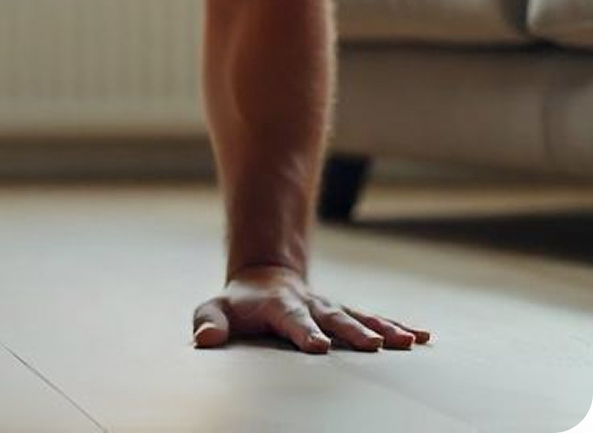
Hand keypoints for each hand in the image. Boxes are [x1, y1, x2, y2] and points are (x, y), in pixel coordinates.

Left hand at [191, 266, 432, 352]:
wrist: (263, 279)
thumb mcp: (215, 309)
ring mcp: (332, 308)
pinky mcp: (347, 314)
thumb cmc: (237, 304)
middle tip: (374, 346)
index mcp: (278, 305)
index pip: (291, 319)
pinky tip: (423, 337)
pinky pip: (376, 319)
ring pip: (360, 317)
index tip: (319, 346)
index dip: (304, 331)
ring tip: (408, 342)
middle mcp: (311, 304)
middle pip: (334, 318)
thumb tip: (203, 340)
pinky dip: (399, 326)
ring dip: (384, 328)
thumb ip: (208, 322)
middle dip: (353, 332)